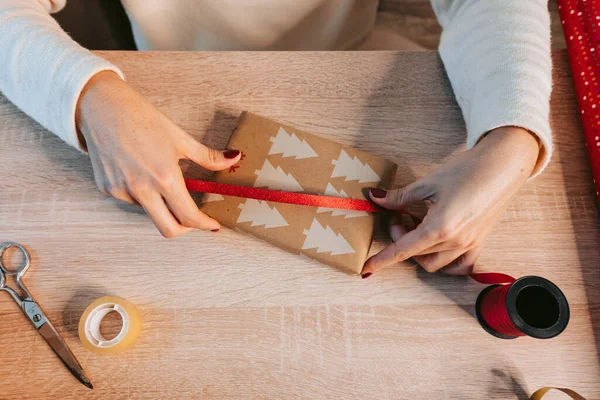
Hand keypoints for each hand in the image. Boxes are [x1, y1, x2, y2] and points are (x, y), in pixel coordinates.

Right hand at [76, 71, 240, 237]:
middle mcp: (142, 190)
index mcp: (165, 178)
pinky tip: (139, 172)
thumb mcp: (179, 138)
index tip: (212, 224)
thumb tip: (234, 159)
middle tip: (193, 218)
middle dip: (185, 229)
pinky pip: (131, 201)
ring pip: (150, 214)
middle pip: (168, 230)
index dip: (204, 224)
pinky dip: (142, 195)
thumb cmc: (142, 118)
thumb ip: (208, 156)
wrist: (101, 106)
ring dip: (162, 206)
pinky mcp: (107, 189)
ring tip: (161, 179)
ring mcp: (122, 192)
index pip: (189, 216)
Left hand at [362, 127, 539, 276]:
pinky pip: (459, 265)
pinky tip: (437, 244)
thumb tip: (376, 198)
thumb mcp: (428, 183)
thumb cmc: (468, 170)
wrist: (503, 165)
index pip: (402, 250)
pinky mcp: (479, 242)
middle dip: (399, 237)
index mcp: (439, 228)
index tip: (366, 269)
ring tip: (416, 225)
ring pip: (434, 263)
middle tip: (397, 215)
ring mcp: (469, 245)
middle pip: (415, 254)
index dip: (382, 260)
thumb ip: (400, 197)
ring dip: (418, 251)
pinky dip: (444, 261)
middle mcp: (455, 242)